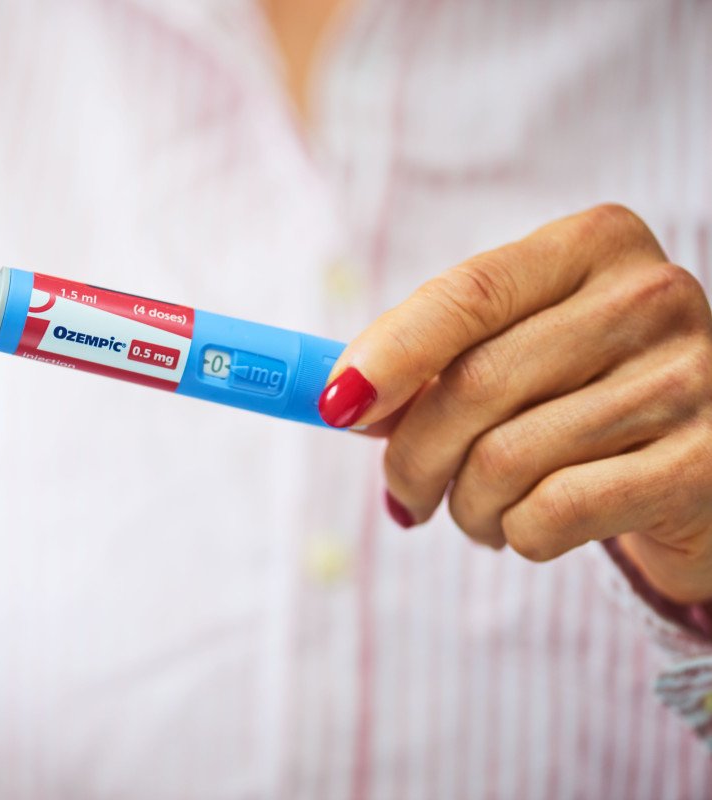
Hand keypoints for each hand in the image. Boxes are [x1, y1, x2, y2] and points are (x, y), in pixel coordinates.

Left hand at [318, 204, 711, 603]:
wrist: (702, 465)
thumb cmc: (584, 398)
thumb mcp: (518, 349)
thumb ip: (435, 358)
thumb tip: (337, 396)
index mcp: (594, 245)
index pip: (468, 293)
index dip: (388, 354)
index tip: (333, 406)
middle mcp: (651, 297)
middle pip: (475, 384)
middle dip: (411, 457)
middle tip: (404, 492)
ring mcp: (689, 380)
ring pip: (506, 459)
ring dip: (464, 506)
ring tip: (477, 511)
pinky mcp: (705, 466)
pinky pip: (554, 512)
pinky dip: (517, 535)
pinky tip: (528, 528)